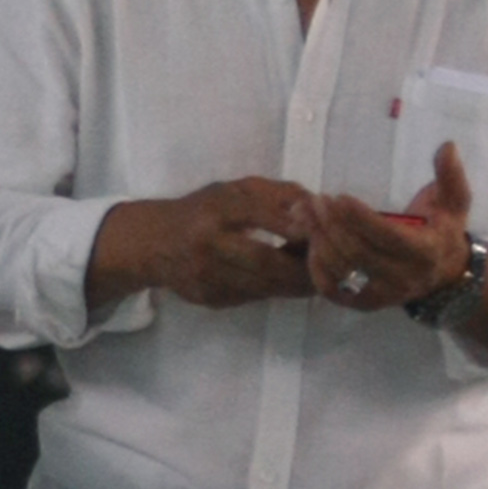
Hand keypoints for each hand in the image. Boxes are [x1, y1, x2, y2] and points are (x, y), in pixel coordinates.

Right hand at [92, 177, 321, 311]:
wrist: (153, 243)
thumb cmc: (204, 209)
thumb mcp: (236, 190)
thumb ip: (278, 194)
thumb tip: (319, 207)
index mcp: (216, 209)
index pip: (261, 214)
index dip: (296, 225)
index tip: (324, 229)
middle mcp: (207, 244)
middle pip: (267, 262)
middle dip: (305, 265)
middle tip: (334, 264)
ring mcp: (206, 276)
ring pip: (265, 286)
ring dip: (297, 283)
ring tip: (319, 274)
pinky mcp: (209, 299)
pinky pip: (253, 297)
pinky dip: (276, 290)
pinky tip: (287, 282)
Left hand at [312, 142, 473, 313]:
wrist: (444, 276)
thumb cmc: (443, 231)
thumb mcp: (455, 203)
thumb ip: (450, 176)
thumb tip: (447, 146)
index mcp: (426, 252)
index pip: (387, 236)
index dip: (360, 217)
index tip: (339, 197)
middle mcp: (403, 278)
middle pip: (358, 252)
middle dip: (332, 225)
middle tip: (315, 200)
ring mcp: (381, 295)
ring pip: (341, 269)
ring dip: (319, 240)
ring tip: (306, 213)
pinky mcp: (362, 304)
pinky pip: (331, 288)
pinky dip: (316, 265)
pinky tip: (310, 240)